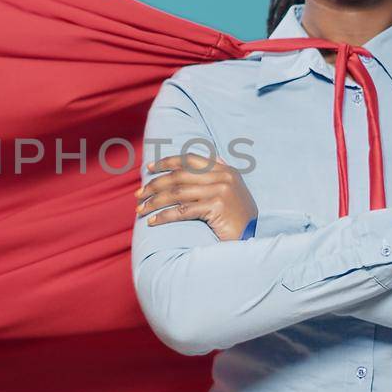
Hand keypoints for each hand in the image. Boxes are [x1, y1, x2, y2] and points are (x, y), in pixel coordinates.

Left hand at [135, 152, 258, 241]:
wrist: (253, 235)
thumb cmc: (239, 216)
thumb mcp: (233, 189)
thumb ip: (222, 172)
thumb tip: (212, 155)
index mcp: (224, 170)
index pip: (189, 159)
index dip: (167, 162)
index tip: (149, 169)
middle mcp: (222, 177)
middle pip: (178, 176)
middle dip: (154, 185)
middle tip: (138, 195)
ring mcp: (220, 191)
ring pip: (177, 193)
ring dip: (154, 202)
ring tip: (141, 210)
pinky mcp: (216, 207)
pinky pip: (182, 211)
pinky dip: (164, 216)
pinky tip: (153, 221)